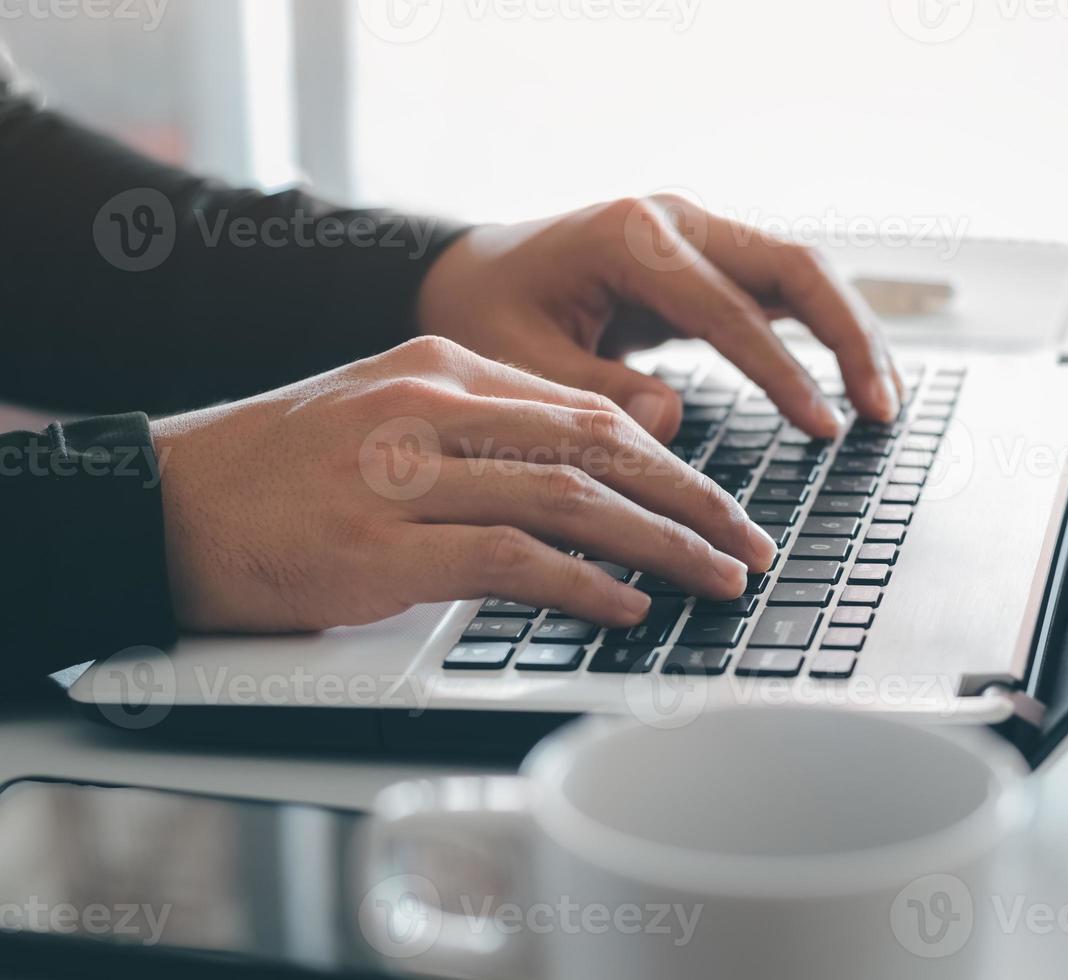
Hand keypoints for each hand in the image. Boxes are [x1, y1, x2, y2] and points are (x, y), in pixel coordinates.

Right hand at [150, 336, 776, 632]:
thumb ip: (487, 430)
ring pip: (571, 501)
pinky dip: (582, 585)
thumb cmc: (283, 469)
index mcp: (443, 368)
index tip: (722, 500)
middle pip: (600, 449)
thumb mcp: (389, 415)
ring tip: (718, 578)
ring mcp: (403, 475)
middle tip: (751, 542)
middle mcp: (432, 409)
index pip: (590, 411)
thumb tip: (595, 465)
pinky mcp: (379, 545)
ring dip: (661, 545)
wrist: (166, 500)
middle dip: (693, 500)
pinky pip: (510, 559)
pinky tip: (629, 604)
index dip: (672, 461)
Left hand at [416, 196, 903, 441]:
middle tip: (883, 410)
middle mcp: (676, 221)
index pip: (728, 307)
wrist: (474, 274)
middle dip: (848, 337)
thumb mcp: (516, 360)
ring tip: (886, 403)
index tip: (823, 428)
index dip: (781, 372)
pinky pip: (783, 290)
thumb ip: (591, 392)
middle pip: (794, 265)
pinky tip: (855, 380)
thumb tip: (669, 424)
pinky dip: (825, 333)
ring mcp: (699, 235)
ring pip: (802, 272)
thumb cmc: (487, 313)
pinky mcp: (709, 262)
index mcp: (630, 236)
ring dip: (852, 333)